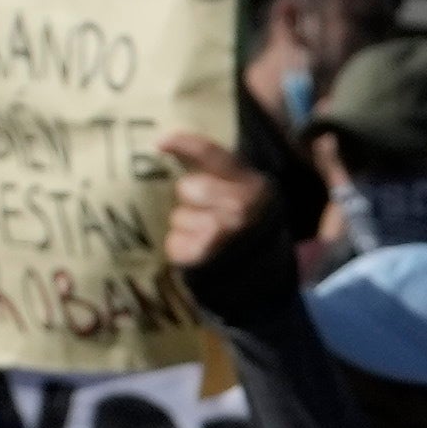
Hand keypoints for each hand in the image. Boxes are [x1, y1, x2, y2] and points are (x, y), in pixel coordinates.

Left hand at [157, 134, 285, 270]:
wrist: (266, 285)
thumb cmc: (253, 233)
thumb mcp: (253, 197)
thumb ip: (226, 173)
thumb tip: (180, 145)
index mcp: (253, 185)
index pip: (212, 154)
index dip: (183, 143)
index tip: (160, 142)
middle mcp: (240, 206)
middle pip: (187, 187)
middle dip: (191, 199)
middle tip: (206, 212)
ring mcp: (222, 231)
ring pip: (178, 217)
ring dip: (186, 228)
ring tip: (205, 238)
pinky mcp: (204, 255)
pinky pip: (173, 244)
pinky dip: (181, 250)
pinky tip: (199, 253)